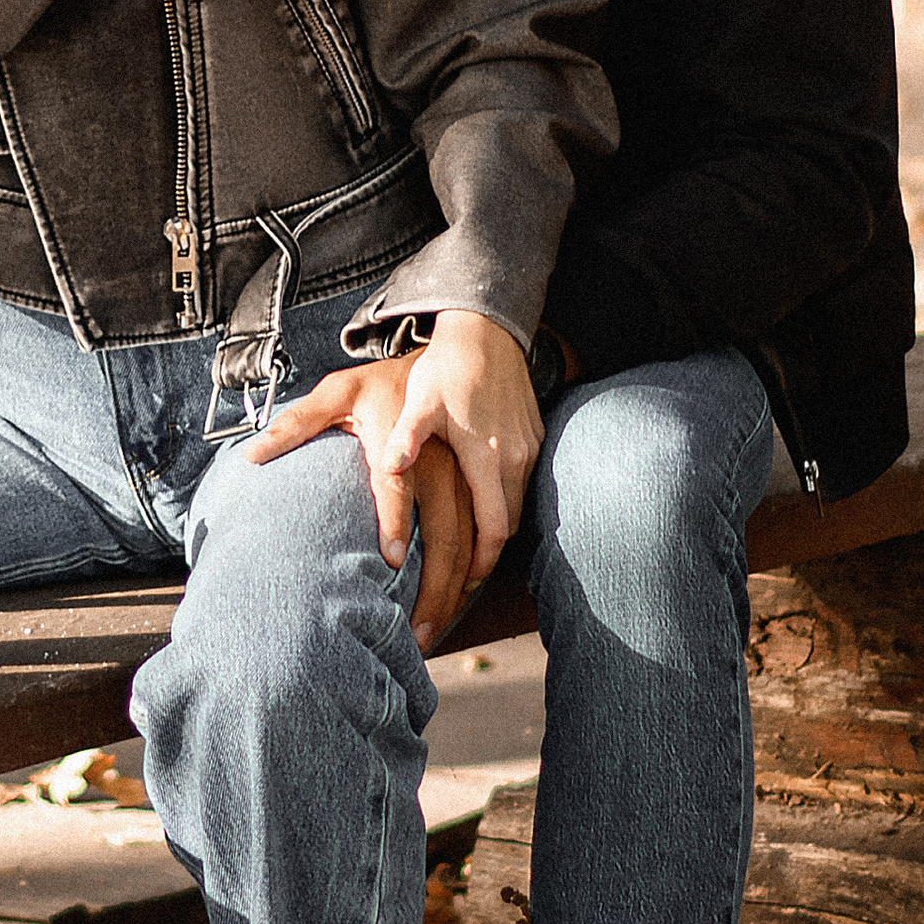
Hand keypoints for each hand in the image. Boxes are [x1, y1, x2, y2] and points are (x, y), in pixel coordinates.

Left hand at [248, 353, 484, 652]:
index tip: (387, 562)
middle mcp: (446, 456)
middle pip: (449, 531)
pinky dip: (478, 563)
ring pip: (478, 538)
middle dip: (435, 587)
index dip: (393, 519)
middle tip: (417, 634)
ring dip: (459, 586)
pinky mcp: (501, 474)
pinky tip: (460, 592)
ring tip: (435, 628)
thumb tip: (255, 454)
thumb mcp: (340, 391)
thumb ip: (299, 422)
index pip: (396, 481)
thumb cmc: (390, 379)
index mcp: (401, 433)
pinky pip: (494, 527)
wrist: (465, 346)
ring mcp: (479, 467)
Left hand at [380, 315, 543, 593]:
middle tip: (455, 594)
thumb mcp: (421, 401)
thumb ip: (406, 437)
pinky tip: (482, 520)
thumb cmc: (447, 367)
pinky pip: (523, 487)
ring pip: (518, 509)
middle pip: (508, 529)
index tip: (457, 588)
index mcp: (488, 455)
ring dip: (495, 537)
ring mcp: (529, 448)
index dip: (479, 564)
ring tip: (465, 566)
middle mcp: (516, 458)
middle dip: (484, 563)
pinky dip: (504, 510)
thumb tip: (390, 468)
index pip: (494, 528)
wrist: (487, 329)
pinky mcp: (533, 438)